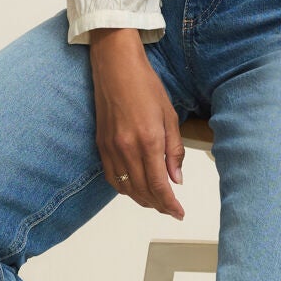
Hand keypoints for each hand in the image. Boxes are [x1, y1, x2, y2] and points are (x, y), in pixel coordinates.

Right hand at [88, 29, 185, 218]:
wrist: (116, 67)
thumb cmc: (145, 86)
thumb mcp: (170, 116)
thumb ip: (174, 151)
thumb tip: (176, 179)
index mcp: (149, 140)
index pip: (159, 185)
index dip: (170, 204)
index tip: (179, 213)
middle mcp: (127, 148)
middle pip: (142, 191)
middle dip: (158, 205)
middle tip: (171, 210)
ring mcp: (111, 148)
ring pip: (126, 188)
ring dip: (142, 200)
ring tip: (156, 202)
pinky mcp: (101, 145)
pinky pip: (111, 177)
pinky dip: (124, 189)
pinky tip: (135, 189)